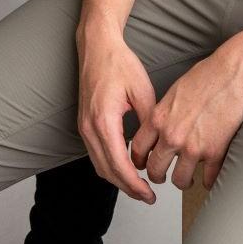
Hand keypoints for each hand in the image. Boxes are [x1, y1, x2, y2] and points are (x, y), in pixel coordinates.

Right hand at [76, 24, 156, 202]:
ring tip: (140, 186)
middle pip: (107, 171)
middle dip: (128, 188)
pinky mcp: (84, 123)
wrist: (97, 46)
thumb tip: (158, 147)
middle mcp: (89, 127)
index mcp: (104, 121)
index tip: (150, 195)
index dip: (135, 185)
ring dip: (118, 179)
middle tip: (149, 197)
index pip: (119, 165)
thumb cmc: (119, 63)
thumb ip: (150, 123)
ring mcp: (84, 126)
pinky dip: (110, 166)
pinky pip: (95, 153)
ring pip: (99, 165)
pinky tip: (127, 167)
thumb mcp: (143, 91)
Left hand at [130, 46, 242, 192]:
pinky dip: (208, 180)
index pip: (138, 149)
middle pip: (155, 169)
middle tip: (162, 177)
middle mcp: (172, 135)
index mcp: (159, 118)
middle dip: (157, 176)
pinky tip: (209, 176)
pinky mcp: (215, 152)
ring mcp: (194, 147)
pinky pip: (208, 179)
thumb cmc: (205, 77)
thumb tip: (159, 128)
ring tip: (187, 177)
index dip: (139, 161)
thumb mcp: (173, 93)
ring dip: (183, 181)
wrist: (231, 74)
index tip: (143, 165)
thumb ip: (163, 114)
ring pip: (180, 180)